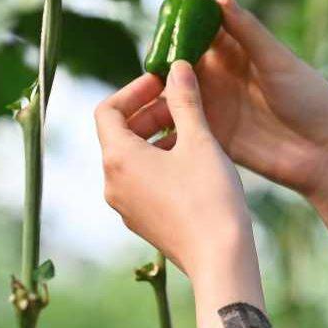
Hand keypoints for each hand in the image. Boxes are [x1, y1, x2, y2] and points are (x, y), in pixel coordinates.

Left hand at [94, 61, 264, 321]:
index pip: (107, 110)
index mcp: (118, 158)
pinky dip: (160, 161)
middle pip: (119, 134)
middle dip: (149, 112)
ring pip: (132, 158)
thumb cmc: (209, 198)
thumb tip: (178, 68)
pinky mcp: (143, 221)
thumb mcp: (200, 141)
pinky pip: (142, 181)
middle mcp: (112, 183)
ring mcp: (126, 206)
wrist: (220, 259)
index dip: (133, 90)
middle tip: (181, 101)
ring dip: (156, 137)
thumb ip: (185, 101)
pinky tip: (193, 160)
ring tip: (192, 129)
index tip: (162, 82)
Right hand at [125, 0, 327, 198]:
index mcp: (237, 53)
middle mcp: (221, 78)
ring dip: (156, 96)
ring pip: (175, 97)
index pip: (200, 33)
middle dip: (162, 63)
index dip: (180, 27)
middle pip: (181, 65)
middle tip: (145, 63)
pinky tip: (144, 129)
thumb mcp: (277, 60)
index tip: (162, 21)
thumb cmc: (311, 100)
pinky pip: (181, 129)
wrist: (325, 153)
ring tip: (136, 98)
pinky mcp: (212, 137)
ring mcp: (214, 108)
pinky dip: (162, 127)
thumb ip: (247, 30)